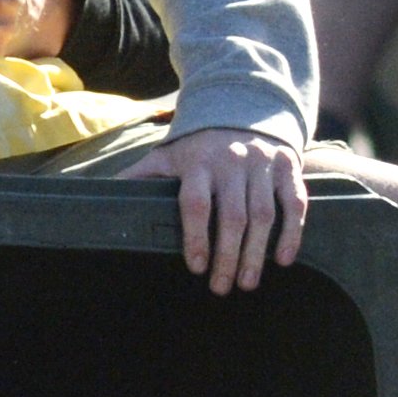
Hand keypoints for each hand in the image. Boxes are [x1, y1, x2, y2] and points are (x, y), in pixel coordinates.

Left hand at [120, 126, 307, 295]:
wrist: (244, 108)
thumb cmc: (199, 146)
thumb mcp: (168, 154)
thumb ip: (141, 176)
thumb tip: (102, 196)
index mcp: (198, 162)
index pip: (196, 203)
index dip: (196, 237)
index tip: (196, 267)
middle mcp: (232, 161)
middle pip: (232, 216)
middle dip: (228, 256)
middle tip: (222, 288)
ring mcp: (263, 164)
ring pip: (264, 214)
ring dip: (256, 253)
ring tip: (247, 282)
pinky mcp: (288, 166)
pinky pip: (295, 203)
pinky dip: (292, 233)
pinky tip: (284, 260)